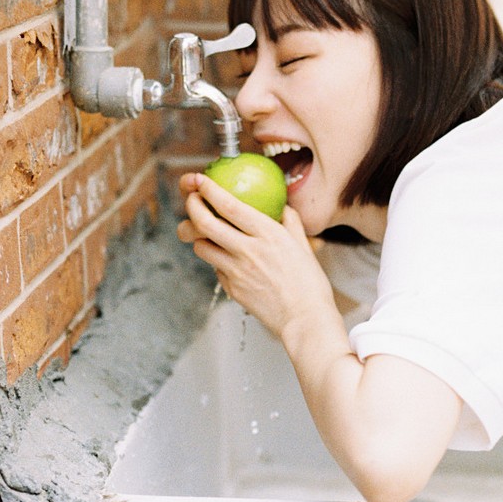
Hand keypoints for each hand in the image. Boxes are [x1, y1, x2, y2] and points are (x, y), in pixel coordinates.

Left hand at [177, 173, 335, 337]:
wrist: (305, 321)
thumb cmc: (310, 285)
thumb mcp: (303, 247)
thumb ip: (290, 223)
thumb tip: (283, 207)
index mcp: (269, 235)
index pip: (230, 205)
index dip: (210, 190)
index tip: (201, 180)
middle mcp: (248, 250)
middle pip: (205, 223)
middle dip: (193, 206)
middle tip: (192, 200)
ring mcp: (237, 271)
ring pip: (202, 247)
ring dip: (199, 236)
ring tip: (206, 232)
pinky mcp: (232, 289)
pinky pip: (216, 269)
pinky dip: (217, 261)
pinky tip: (228, 260)